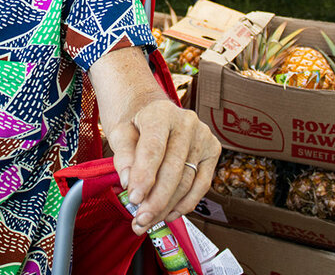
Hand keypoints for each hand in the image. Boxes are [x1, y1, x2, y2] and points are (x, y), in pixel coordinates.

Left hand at [107, 99, 220, 234]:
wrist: (156, 116)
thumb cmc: (137, 127)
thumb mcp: (121, 134)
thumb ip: (122, 155)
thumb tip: (127, 182)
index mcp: (160, 113)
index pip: (153, 149)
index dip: (144, 176)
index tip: (134, 199)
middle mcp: (186, 122)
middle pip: (173, 169)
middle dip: (156, 199)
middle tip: (140, 219)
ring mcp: (203, 136)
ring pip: (187, 181)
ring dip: (167, 206)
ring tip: (149, 221)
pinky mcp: (213, 150)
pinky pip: (201, 185)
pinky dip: (185, 204)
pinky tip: (168, 214)